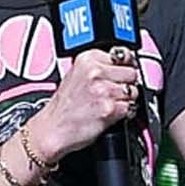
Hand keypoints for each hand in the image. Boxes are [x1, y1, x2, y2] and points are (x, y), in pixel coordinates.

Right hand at [26, 46, 144, 159]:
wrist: (52, 129)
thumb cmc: (63, 107)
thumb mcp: (76, 75)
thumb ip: (100, 66)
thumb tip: (125, 63)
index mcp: (87, 59)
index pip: (123, 56)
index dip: (123, 68)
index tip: (119, 75)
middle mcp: (95, 72)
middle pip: (132, 73)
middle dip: (125, 84)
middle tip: (110, 93)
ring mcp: (103, 90)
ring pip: (133, 91)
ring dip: (124, 100)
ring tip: (106, 104)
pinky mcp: (109, 108)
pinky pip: (130, 107)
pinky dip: (123, 113)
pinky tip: (107, 113)